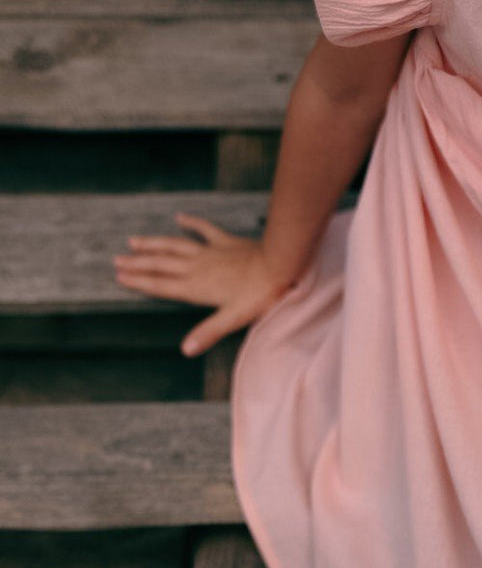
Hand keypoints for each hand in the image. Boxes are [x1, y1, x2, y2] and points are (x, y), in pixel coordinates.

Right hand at [112, 212, 295, 355]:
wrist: (279, 263)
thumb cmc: (259, 294)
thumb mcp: (233, 319)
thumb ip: (208, 332)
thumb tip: (185, 349)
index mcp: (196, 287)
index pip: (162, 285)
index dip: (140, 282)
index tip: (120, 277)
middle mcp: (197, 267)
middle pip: (161, 264)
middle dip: (138, 263)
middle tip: (117, 260)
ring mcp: (210, 252)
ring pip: (175, 245)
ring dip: (154, 244)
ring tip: (134, 241)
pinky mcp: (225, 242)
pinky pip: (203, 229)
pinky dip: (190, 223)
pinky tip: (179, 218)